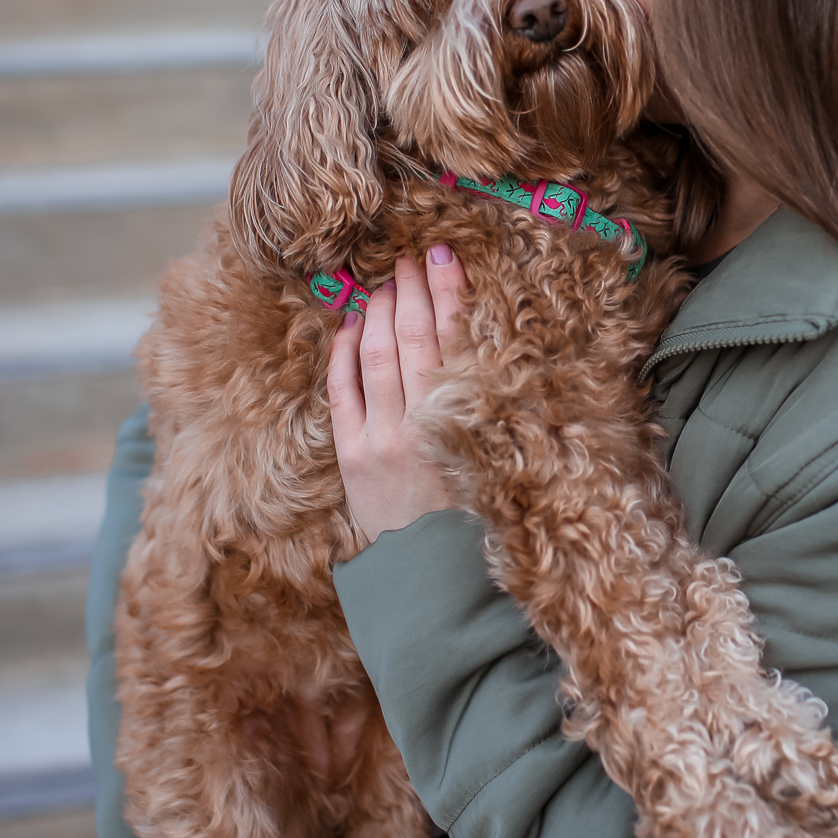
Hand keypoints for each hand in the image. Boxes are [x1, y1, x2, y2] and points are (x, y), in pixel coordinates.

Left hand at [327, 246, 468, 544]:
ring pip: (374, 354)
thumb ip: (488, 409)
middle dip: (411, 289)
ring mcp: (379, 438)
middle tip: (412, 256)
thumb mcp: (497, 461)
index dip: (447, 292)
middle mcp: (420, 424)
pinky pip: (341, 390)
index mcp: (465, 422)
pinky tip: (348, 323)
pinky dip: (342, 351)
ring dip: (377, 310)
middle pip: (411, 336)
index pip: (453, 338)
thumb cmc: (478, 520)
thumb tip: (483, 348)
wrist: (433, 581)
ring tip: (384, 281)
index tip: (444, 256)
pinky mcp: (351, 455)